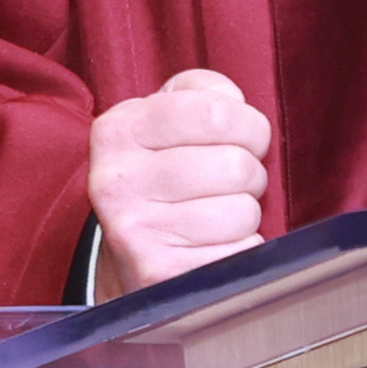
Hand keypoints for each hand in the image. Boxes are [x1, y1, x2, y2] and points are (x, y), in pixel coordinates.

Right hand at [87, 68, 274, 294]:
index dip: (249, 126)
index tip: (241, 138)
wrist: (127, 251)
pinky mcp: (159, 274)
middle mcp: (117, 180)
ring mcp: (134, 231)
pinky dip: (240, 249)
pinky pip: (240, 253)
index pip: (216, 112)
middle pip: (235, 164)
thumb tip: (236, 104)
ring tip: (215, 214)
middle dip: (248, 174)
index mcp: (118, 130)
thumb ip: (206, 93)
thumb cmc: (163, 173)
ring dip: (244, 216)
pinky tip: (211, 245)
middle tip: (226, 183)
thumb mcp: (167, 117)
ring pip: (242, 212)